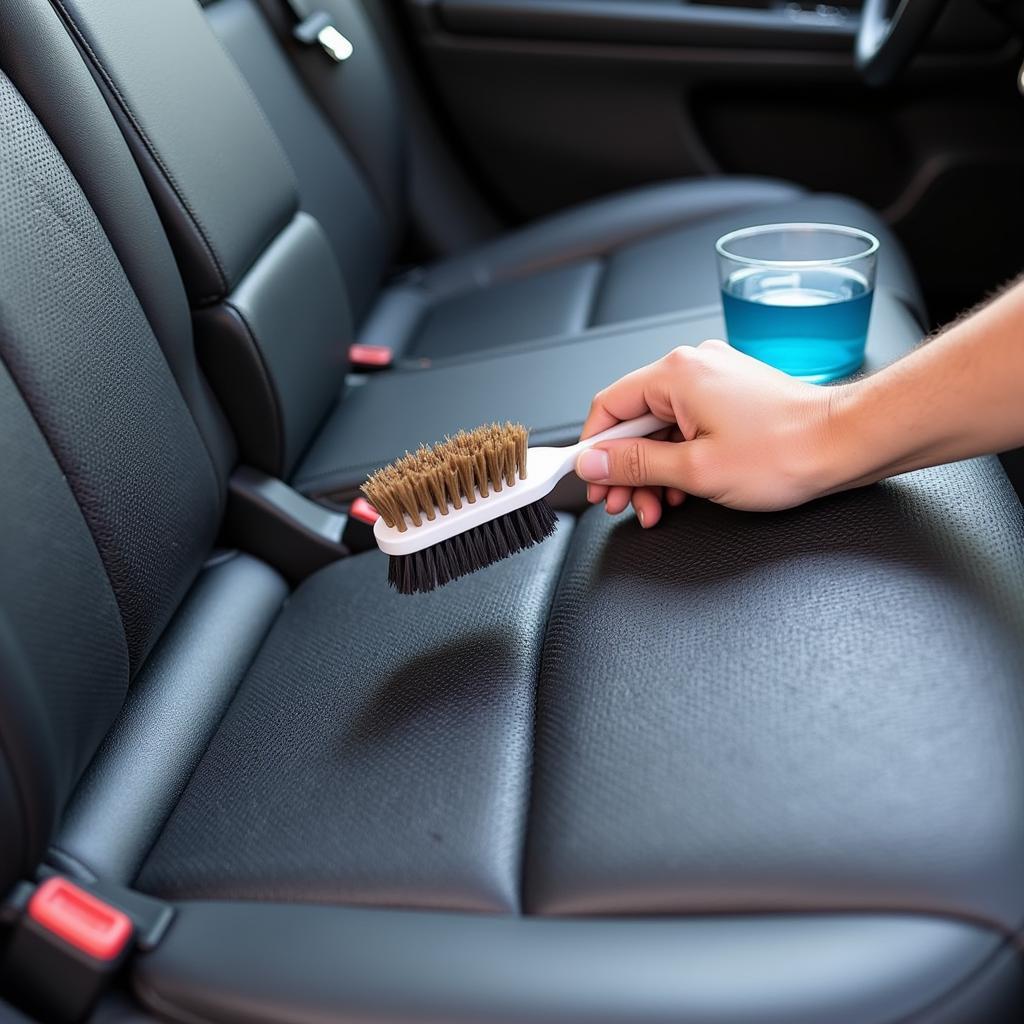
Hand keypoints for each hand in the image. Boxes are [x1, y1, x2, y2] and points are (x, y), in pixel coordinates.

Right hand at [575, 340, 841, 526]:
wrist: (845, 444)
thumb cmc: (785, 452)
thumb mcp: (694, 470)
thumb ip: (634, 465)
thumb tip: (593, 464)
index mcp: (676, 375)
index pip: (608, 407)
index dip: (593, 450)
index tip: (591, 482)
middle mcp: (693, 368)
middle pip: (634, 421)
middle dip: (627, 469)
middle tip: (624, 505)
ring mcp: (715, 380)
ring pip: (662, 428)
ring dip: (654, 471)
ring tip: (658, 507)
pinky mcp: (733, 396)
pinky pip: (688, 426)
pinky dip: (680, 459)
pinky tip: (683, 490)